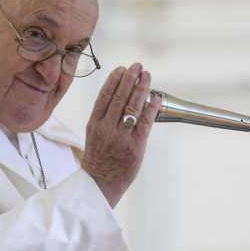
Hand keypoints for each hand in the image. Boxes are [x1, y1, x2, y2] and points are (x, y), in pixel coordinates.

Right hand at [81, 63, 160, 206]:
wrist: (99, 184)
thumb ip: (104, 117)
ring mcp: (121, 138)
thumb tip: (119, 97)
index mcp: (94, 124)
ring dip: (141, 89)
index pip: (104, 96)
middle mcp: (106, 129)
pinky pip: (144, 123)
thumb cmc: (98, 160)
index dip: (113, 80)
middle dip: (129, 79)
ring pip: (132, 107)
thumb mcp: (93, 135)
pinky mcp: (134, 147)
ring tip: (146, 76)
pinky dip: (151, 108)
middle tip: (137, 66)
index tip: (121, 69)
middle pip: (119, 98)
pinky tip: (155, 98)